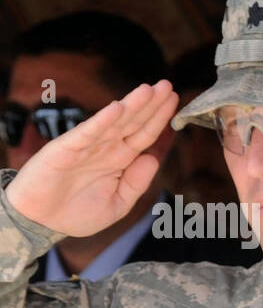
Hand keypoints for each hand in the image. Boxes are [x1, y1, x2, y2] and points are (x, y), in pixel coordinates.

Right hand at [5, 80, 178, 236]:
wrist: (42, 222)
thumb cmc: (78, 213)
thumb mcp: (118, 203)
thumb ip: (136, 183)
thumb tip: (154, 158)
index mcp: (120, 159)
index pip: (144, 134)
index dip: (159, 117)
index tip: (174, 100)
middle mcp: (106, 148)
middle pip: (133, 122)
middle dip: (150, 104)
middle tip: (167, 85)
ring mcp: (86, 146)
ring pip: (114, 122)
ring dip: (131, 106)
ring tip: (149, 90)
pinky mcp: (66, 149)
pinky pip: (88, 133)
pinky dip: (102, 121)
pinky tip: (118, 108)